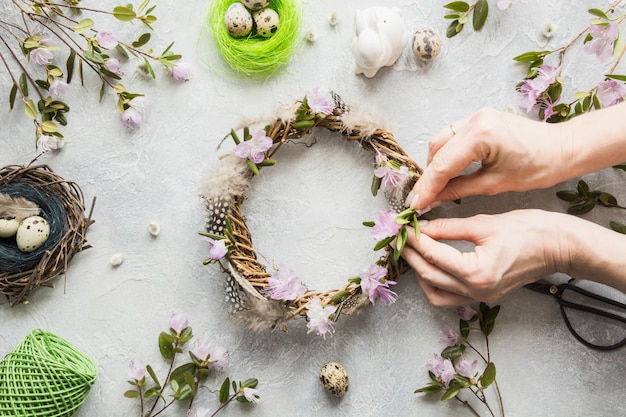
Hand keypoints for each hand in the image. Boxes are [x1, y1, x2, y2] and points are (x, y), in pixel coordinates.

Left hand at [401, 209, 563, 306]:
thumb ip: (448, 227)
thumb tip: (421, 227)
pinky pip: (450, 297)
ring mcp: (481, 297)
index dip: (412, 238)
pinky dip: (435, 283)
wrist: (559, 247)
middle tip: (400, 237)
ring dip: (420, 273)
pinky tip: (431, 264)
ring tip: (413, 251)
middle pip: (429, 275)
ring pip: (436, 293)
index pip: (432, 255)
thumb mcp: (484, 223)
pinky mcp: (484, 297)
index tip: (401, 225)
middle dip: (410, 255)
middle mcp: (476, 291)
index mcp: (477, 272)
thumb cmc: (529, 230)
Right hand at [406, 107, 564, 211]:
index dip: (426, 187)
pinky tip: (446, 172)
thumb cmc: (538, 167)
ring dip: (434, 164)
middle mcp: (475, 119)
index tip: (414, 205)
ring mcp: (476, 115)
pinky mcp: (479, 118)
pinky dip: (445, 154)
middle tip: (421, 200)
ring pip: (441, 141)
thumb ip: (458, 190)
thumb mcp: (495, 185)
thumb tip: (432, 200)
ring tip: (433, 188)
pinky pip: (452, 136)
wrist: (563, 148)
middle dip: (428, 176)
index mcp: (482, 134)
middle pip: (436, 149)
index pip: (443, 164)